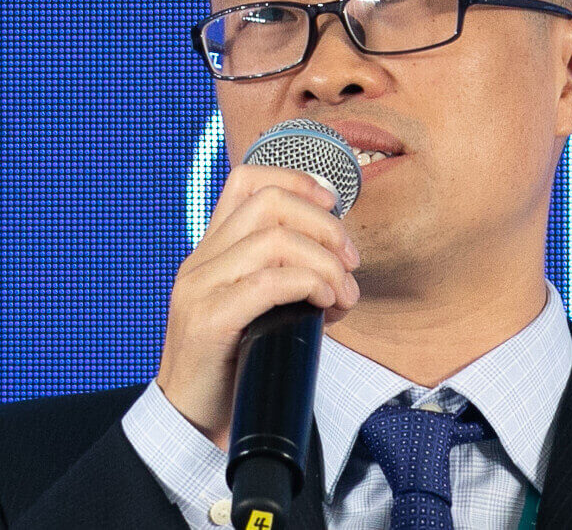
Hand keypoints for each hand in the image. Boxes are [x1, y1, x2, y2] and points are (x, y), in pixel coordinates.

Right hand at [156, 164, 360, 449]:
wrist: (192, 421)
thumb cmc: (236, 360)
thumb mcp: (261, 304)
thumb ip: (288, 272)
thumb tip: (342, 258)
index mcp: (213, 248)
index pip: (247, 181)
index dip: (296, 180)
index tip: (332, 204)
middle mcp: (202, 259)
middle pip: (270, 204)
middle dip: (324, 225)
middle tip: (350, 261)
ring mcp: (200, 287)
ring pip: (274, 240)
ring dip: (324, 262)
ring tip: (343, 294)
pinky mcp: (208, 321)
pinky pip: (268, 283)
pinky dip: (309, 285)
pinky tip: (326, 305)